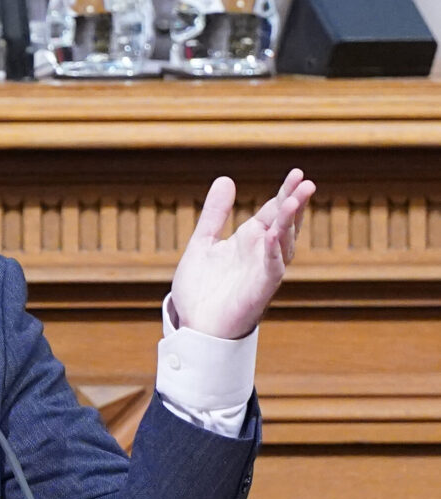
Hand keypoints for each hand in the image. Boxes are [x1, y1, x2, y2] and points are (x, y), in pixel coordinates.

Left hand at [170, 169, 315, 338]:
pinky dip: (274, 252)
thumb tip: (226, 179)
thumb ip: (215, 214)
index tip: (296, 173)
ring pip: (283, 244)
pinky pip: (272, 269)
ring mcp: (262, 271)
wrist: (193, 325)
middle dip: (294, 203)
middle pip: (284, 223)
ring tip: (292, 201)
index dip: (284, 193)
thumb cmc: (201, 289)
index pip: (272, 211)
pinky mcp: (259, 290)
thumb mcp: (203, 242)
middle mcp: (261, 253)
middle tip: (305, 183)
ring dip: (288, 223)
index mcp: (250, 240)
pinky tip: (274, 235)